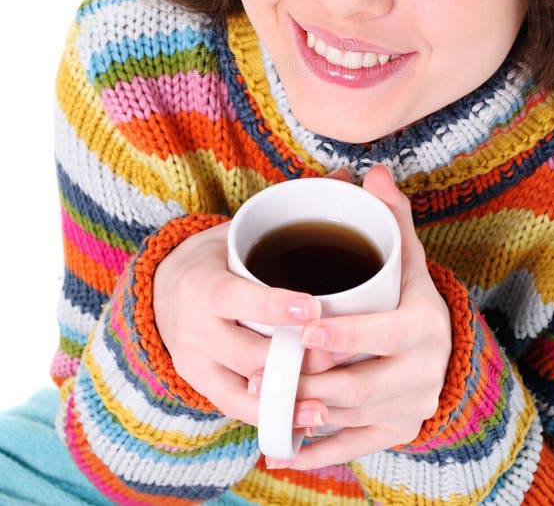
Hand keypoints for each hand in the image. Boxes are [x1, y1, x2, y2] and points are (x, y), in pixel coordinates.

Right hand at [153, 218, 332, 428]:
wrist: (164, 292)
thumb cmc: (217, 257)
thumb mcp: (240, 230)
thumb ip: (289, 209)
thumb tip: (343, 177)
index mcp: (203, 285)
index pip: (235, 299)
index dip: (273, 307)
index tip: (313, 310)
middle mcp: (195, 328)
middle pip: (247, 353)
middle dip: (293, 359)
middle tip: (342, 358)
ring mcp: (197, 363)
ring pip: (245, 388)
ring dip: (288, 396)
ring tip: (330, 401)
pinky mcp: (203, 387)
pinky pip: (238, 410)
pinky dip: (273, 418)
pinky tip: (306, 423)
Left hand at [253, 164, 452, 469]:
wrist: (442, 351)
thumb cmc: (409, 296)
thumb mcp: (406, 256)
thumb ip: (391, 216)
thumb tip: (375, 170)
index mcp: (423, 325)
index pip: (383, 333)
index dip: (344, 335)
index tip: (304, 330)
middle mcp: (423, 371)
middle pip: (361, 383)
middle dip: (311, 381)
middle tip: (265, 369)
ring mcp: (411, 406)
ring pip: (353, 416)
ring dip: (308, 413)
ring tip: (264, 400)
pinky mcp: (398, 431)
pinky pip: (357, 446)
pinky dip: (319, 451)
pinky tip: (284, 449)